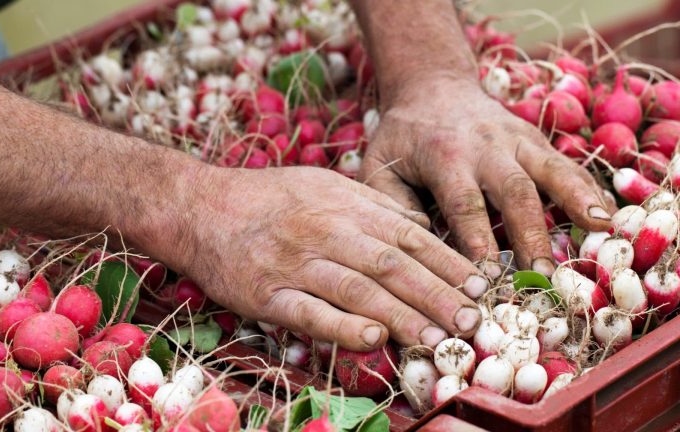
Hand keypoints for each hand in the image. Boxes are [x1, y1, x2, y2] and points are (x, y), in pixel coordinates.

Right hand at [169, 166, 485, 350]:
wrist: (199, 205)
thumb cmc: (268, 197)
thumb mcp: (324, 185)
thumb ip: (373, 205)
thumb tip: (420, 227)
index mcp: (345, 205)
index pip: (408, 236)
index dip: (447, 263)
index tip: (480, 288)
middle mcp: (326, 231)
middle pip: (392, 265)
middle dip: (437, 294)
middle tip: (472, 322)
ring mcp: (295, 262)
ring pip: (358, 289)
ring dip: (402, 315)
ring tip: (438, 339)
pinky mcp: (266, 292)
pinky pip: (308, 311)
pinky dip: (341, 326)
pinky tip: (373, 341)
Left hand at [359, 73, 612, 273]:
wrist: (432, 87)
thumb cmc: (402, 138)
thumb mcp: (379, 164)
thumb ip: (392, 203)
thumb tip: (421, 241)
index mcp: (444, 156)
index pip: (464, 204)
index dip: (479, 242)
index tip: (489, 278)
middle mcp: (486, 147)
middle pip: (515, 192)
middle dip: (531, 235)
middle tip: (543, 276)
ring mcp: (517, 140)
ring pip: (551, 171)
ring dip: (577, 202)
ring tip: (600, 233)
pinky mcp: (535, 140)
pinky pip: (566, 165)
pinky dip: (589, 189)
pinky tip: (609, 215)